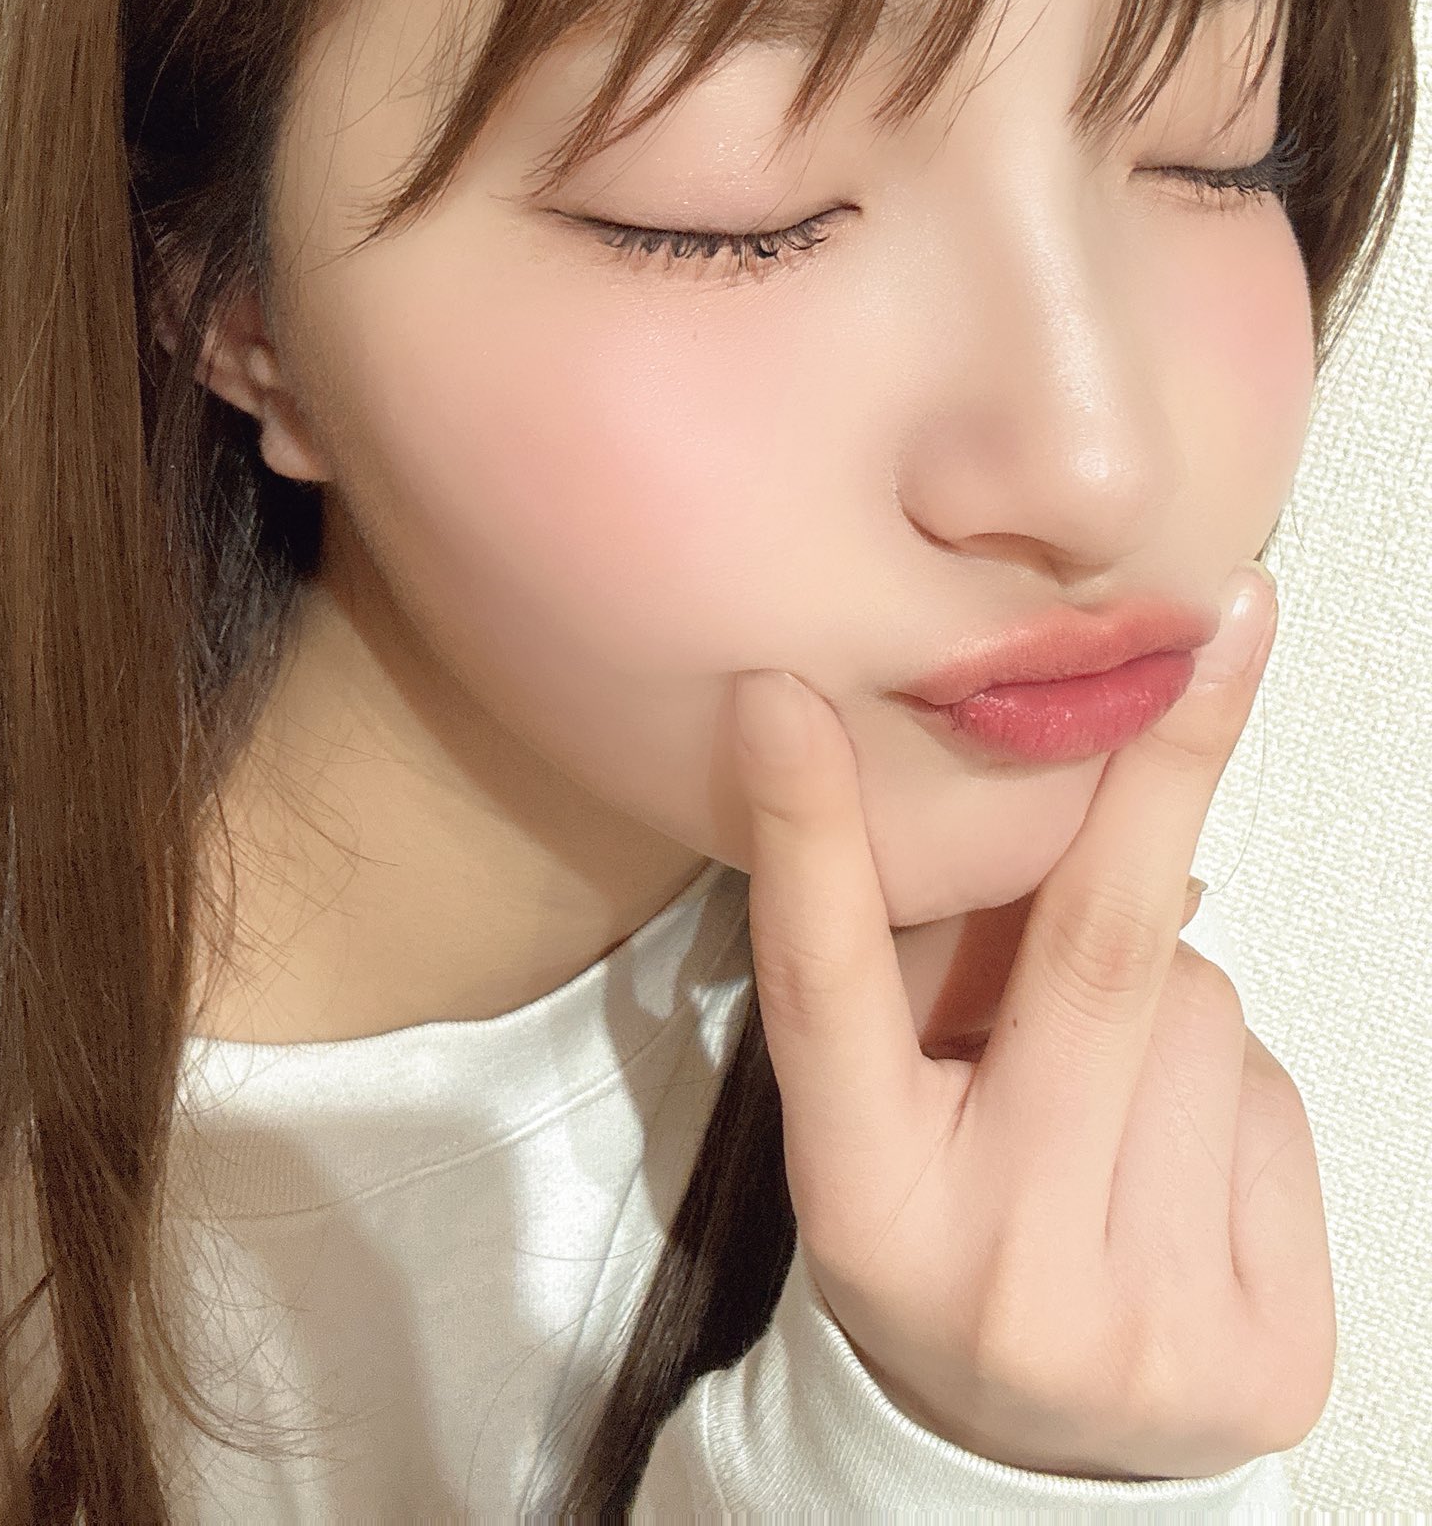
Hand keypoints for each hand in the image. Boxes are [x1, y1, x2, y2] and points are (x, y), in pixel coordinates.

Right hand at [730, 562, 1334, 1479]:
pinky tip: (1175, 1161)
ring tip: (1105, 1093)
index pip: (825, 995)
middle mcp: (996, 1265)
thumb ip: (929, 967)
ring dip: (1172, 993)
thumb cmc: (935, 1231)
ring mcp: (1143, 1324)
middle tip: (1233, 616)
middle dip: (1164, 768)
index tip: (782, 694)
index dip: (804, 839)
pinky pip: (1275, 1102)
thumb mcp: (881, 1118)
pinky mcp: (1269, 1350)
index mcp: (864, 1201)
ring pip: (1209, 1013)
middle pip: (1094, 964)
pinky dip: (1232, 1087)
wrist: (1019, 1465)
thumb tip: (1053, 780)